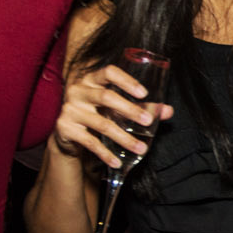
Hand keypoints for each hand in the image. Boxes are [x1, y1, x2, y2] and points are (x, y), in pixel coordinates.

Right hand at [51, 64, 172, 167]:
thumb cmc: (98, 113)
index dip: (126, 81)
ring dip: (124, 138)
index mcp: (91, 79)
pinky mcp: (64, 128)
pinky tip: (118, 161)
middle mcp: (78, 91)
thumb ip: (142, 106)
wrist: (67, 133)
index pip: (108, 72)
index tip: (144, 93)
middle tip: (148, 122)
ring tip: (141, 148)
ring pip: (102, 123)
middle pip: (106, 97)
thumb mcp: (117, 108)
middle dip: (130, 110)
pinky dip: (105, 153)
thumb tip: (168, 111)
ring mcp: (70, 109)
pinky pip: (90, 142)